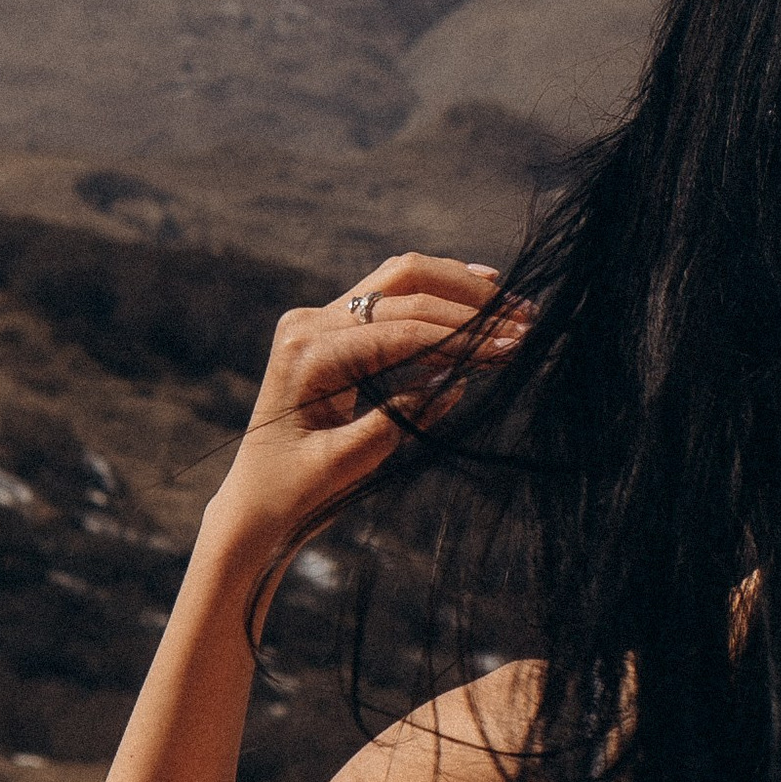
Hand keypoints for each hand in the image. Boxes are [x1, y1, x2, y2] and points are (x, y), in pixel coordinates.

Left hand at [202, 253, 512, 579]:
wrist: (255, 502)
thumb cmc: (295, 491)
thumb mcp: (349, 464)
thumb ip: (400, 417)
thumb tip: (456, 378)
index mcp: (309, 352)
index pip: (403, 331)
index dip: (464, 338)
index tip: (515, 347)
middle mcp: (310, 322)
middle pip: (404, 284)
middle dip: (469, 302)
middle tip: (526, 320)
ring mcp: (319, 319)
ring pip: (400, 279)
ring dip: (458, 288)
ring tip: (513, 302)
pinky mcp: (332, 327)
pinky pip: (391, 296)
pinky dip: (437, 294)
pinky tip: (480, 291)